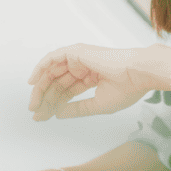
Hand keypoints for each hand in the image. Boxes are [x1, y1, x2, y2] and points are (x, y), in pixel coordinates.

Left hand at [27, 43, 167, 119]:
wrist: (138, 74)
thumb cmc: (127, 88)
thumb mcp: (97, 105)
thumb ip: (77, 109)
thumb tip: (58, 114)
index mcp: (91, 77)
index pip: (67, 92)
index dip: (53, 105)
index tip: (42, 118)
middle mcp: (83, 66)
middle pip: (57, 84)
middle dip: (45, 99)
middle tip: (35, 113)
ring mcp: (79, 58)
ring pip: (53, 73)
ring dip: (41, 88)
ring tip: (33, 104)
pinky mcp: (76, 52)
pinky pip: (52, 58)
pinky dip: (41, 68)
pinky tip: (33, 82)